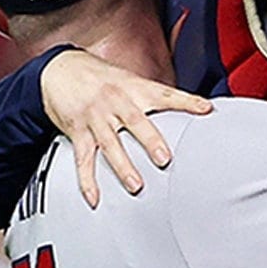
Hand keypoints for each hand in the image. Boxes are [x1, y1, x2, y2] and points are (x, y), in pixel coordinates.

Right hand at [40, 50, 212, 207]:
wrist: (60, 69)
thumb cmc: (100, 77)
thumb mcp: (128, 78)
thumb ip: (153, 96)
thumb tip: (187, 107)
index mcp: (133, 88)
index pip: (164, 94)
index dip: (186, 101)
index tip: (205, 109)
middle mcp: (115, 101)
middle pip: (135, 121)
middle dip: (150, 141)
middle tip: (164, 159)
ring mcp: (95, 117)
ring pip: (110, 143)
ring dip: (123, 166)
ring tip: (135, 185)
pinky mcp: (77, 131)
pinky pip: (83, 159)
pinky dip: (87, 181)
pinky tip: (94, 198)